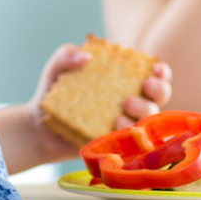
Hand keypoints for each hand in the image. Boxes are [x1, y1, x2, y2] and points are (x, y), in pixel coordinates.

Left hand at [26, 44, 173, 156]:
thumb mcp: (56, 69)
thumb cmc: (54, 93)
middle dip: (158, 91)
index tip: (156, 70)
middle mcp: (130, 102)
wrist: (38, 127)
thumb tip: (86, 56)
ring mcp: (124, 124)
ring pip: (148, 121)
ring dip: (142, 114)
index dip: (162, 72)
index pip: (153, 75)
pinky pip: (131, 143)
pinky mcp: (115, 144)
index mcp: (123, 80)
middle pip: (159, 97)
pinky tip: (114, 131)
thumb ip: (66, 55)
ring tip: (120, 114)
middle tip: (143, 87)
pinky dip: (127, 137)